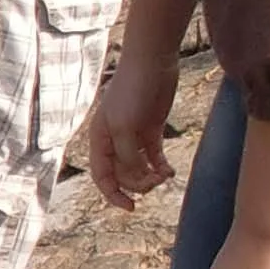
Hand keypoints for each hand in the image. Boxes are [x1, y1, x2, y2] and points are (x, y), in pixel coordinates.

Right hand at [90, 43, 178, 211]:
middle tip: (156, 181)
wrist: (153, 61)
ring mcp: (133, 135)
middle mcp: (114, 140)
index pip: (102, 177)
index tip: (132, 208)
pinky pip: (154, 157)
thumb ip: (127, 156)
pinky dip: (161, 167)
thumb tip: (137, 178)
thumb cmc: (133, 90)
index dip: (114, 195)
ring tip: (165, 176)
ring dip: (151, 177)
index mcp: (99, 140)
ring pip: (139, 168)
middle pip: (123, 175)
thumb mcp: (125, 127)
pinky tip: (170, 172)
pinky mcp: (152, 129)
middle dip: (138, 184)